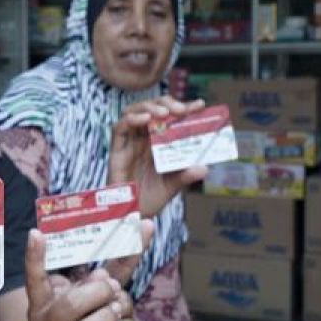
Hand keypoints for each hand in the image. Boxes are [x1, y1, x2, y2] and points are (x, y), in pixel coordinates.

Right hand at [24, 230, 135, 320]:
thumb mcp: (81, 302)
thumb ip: (104, 276)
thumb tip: (128, 248)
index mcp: (41, 306)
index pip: (35, 279)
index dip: (34, 257)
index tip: (36, 233)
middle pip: (71, 306)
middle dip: (100, 295)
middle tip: (114, 292)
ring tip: (121, 319)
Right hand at [109, 96, 207, 217]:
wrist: (129, 216)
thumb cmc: (148, 200)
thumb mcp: (171, 188)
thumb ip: (184, 177)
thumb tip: (204, 168)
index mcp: (158, 144)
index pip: (170, 119)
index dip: (184, 108)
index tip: (199, 105)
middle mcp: (143, 140)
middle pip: (151, 109)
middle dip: (167, 104)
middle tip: (181, 109)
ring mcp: (129, 143)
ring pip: (134, 112)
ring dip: (149, 107)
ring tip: (164, 113)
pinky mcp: (116, 151)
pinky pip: (119, 128)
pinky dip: (131, 119)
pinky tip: (145, 119)